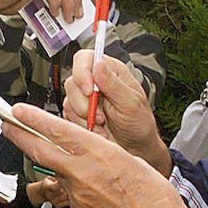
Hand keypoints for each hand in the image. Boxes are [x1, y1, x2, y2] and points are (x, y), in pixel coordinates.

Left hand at [3, 104, 206, 207]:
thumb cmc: (154, 195)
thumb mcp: (129, 159)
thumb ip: (102, 152)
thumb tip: (86, 150)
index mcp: (98, 153)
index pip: (58, 131)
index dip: (33, 119)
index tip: (17, 110)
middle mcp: (82, 174)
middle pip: (41, 151)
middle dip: (18, 135)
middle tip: (4, 124)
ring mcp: (77, 196)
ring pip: (57, 173)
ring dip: (53, 163)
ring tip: (57, 155)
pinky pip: (71, 193)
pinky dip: (74, 186)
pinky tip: (92, 188)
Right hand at [63, 50, 168, 171]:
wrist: (136, 148)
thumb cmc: (139, 123)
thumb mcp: (131, 103)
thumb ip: (113, 84)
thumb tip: (99, 64)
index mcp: (110, 71)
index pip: (85, 58)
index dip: (82, 72)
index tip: (89, 91)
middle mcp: (96, 82)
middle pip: (73, 81)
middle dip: (84, 103)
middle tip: (101, 116)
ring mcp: (85, 98)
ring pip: (69, 101)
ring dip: (84, 117)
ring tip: (103, 124)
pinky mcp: (78, 114)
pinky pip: (68, 116)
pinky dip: (81, 126)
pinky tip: (97, 130)